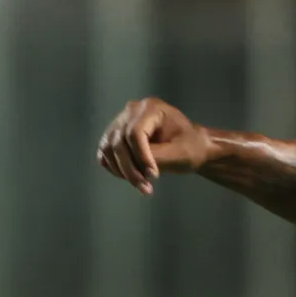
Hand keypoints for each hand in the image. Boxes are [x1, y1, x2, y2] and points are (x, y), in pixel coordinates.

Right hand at [95, 97, 218, 196]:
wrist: (190, 147)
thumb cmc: (190, 147)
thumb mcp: (179, 153)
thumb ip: (156, 157)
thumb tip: (135, 166)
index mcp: (151, 108)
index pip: (135, 132)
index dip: (141, 157)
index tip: (154, 176)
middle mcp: (131, 111)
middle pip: (119, 142)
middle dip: (130, 169)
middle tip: (145, 188)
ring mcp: (120, 122)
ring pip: (108, 149)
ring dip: (121, 171)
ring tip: (141, 184)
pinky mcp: (114, 135)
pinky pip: (105, 153)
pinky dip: (114, 168)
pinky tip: (129, 177)